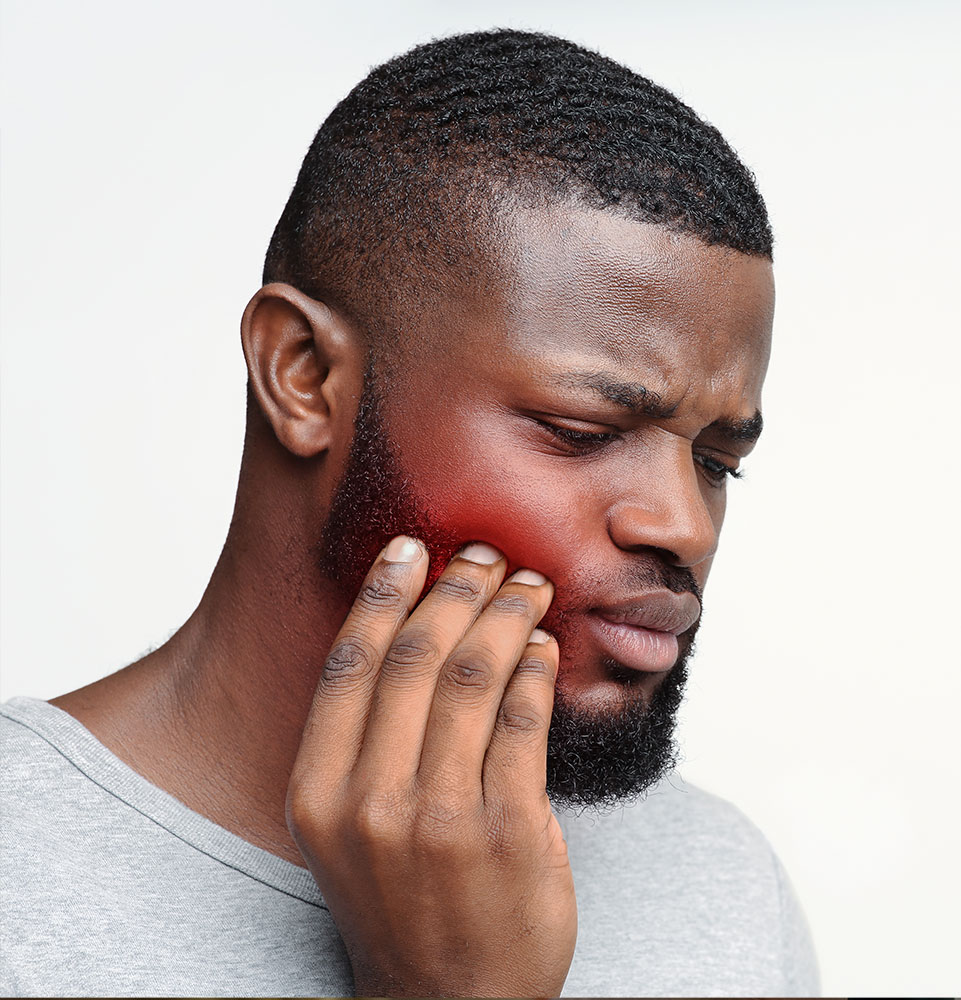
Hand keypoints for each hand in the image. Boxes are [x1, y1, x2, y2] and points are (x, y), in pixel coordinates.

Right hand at [286, 536, 575, 997]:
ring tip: (528, 586)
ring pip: (474, 678)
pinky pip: (525, 722)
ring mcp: (440, 820)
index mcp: (318, 795)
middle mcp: (370, 802)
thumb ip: (366, 740)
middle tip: (485, 554)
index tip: (410, 548)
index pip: (350, 666)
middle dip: (456, 590)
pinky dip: (538, 672)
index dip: (383, 595)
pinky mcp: (509, 832)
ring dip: (507, 617)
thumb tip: (415, 630)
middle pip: (416, 658)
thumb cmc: (401, 902)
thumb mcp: (349, 828)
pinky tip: (545, 647)